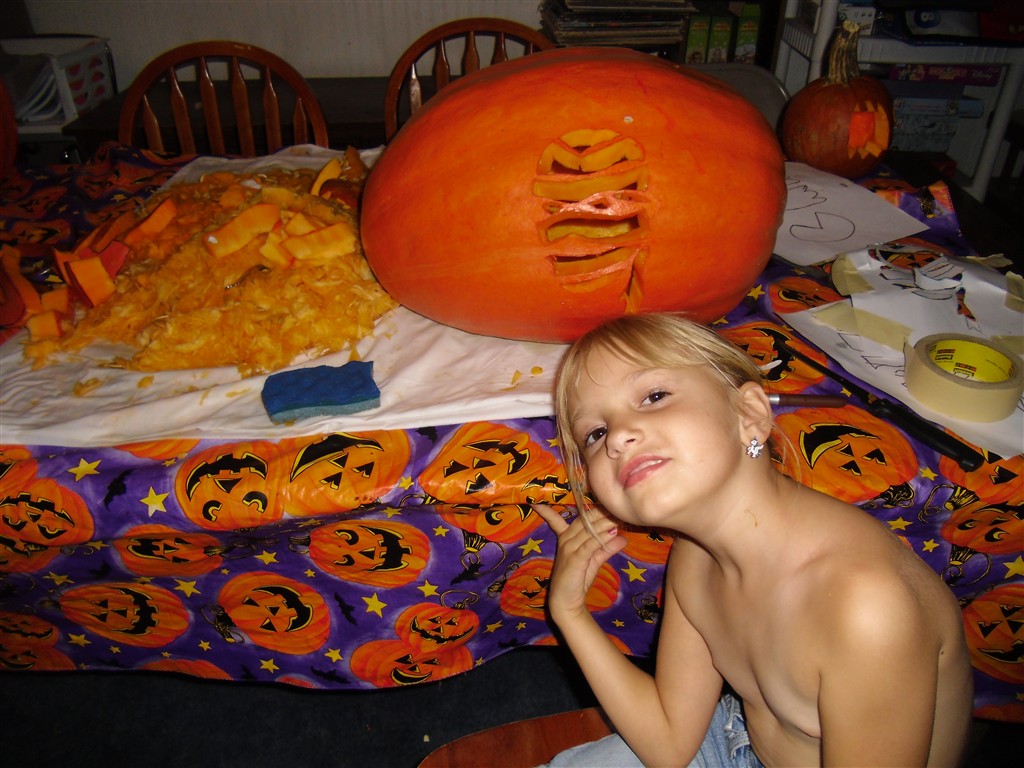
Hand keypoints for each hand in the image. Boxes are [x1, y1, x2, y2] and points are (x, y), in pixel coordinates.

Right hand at [534, 503, 626, 622]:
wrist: (566, 601)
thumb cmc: (578, 579)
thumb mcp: (593, 560)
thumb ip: (606, 547)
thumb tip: (623, 537)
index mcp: (565, 537)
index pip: (556, 517)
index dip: (554, 506)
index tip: (566, 496)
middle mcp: (565, 539)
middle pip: (584, 519)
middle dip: (601, 512)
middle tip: (617, 507)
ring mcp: (568, 548)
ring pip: (588, 530)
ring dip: (605, 523)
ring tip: (620, 518)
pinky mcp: (574, 559)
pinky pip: (590, 545)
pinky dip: (603, 539)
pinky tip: (615, 535)